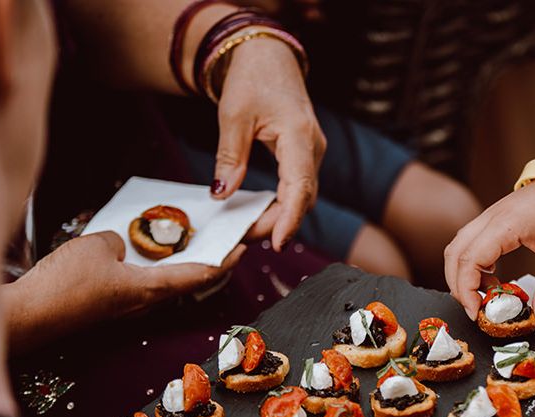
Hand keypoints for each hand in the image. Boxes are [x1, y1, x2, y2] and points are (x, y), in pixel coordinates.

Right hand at [4, 232, 244, 352]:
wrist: (31, 315)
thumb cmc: (66, 284)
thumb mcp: (98, 245)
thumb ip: (120, 239)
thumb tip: (122, 245)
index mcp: (153, 289)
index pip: (202, 275)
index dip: (226, 262)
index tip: (243, 249)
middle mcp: (147, 303)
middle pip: (188, 281)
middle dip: (208, 261)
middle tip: (221, 242)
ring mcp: (130, 307)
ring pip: (166, 284)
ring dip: (182, 264)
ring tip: (189, 242)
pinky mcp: (112, 307)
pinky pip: (142, 284)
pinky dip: (154, 268)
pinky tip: (146, 253)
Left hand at [212, 37, 325, 250]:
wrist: (268, 57)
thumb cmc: (252, 78)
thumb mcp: (233, 115)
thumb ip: (230, 157)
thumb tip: (221, 193)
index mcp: (299, 134)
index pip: (299, 186)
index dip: (289, 218)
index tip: (277, 243)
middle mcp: (313, 147)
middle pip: (302, 198)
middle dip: (276, 223)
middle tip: (244, 237)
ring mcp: (312, 154)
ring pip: (301, 197)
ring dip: (278, 217)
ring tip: (249, 229)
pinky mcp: (305, 157)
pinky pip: (298, 188)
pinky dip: (281, 205)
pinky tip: (261, 214)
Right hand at [444, 180, 534, 324]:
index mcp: (506, 225)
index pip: (470, 261)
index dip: (467, 291)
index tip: (477, 312)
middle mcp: (490, 218)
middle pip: (455, 256)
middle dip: (459, 288)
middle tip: (478, 309)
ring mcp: (487, 217)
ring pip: (456, 249)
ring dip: (461, 276)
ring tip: (485, 295)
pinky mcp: (491, 220)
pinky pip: (467, 244)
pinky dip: (470, 265)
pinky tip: (490, 277)